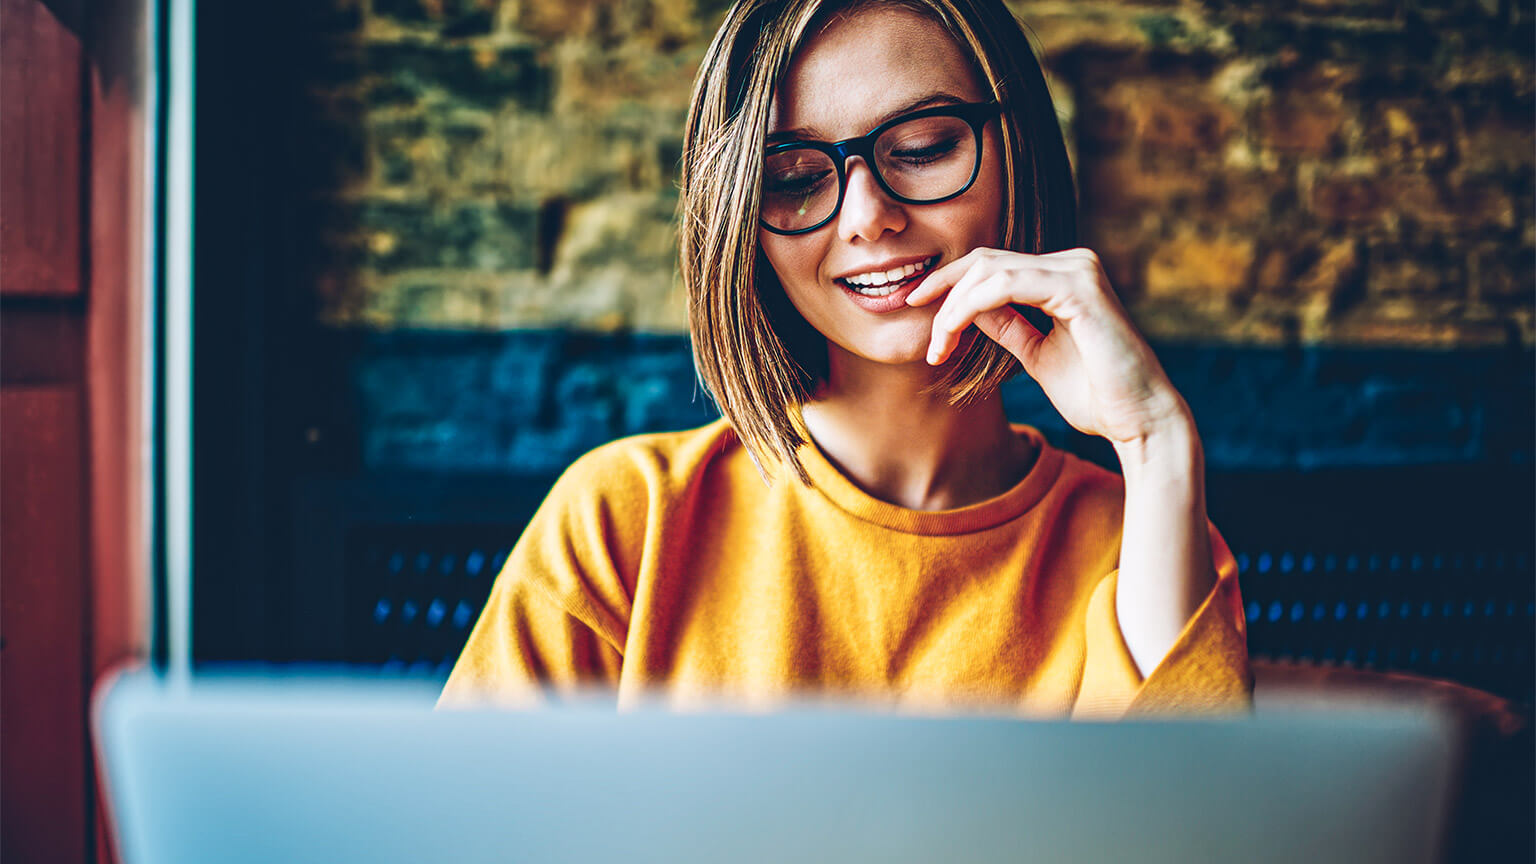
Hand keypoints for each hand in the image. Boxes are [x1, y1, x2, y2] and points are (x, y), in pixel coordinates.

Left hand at [905, 247, 1190, 446]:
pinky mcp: (1078, 289)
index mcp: (1064, 276)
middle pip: (985, 261)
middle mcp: (1073, 264)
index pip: (993, 266)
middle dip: (943, 291)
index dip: (949, 282)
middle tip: (918, 328)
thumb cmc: (1096, 396)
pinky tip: (952, 333)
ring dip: (952, 308)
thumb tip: (967, 309)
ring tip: (936, 346)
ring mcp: (1078, 271)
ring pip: (989, 271)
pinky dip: (970, 307)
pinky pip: (1006, 285)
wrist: (1139, 422)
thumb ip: (1008, 327)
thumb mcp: (1036, 355)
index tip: (916, 307)